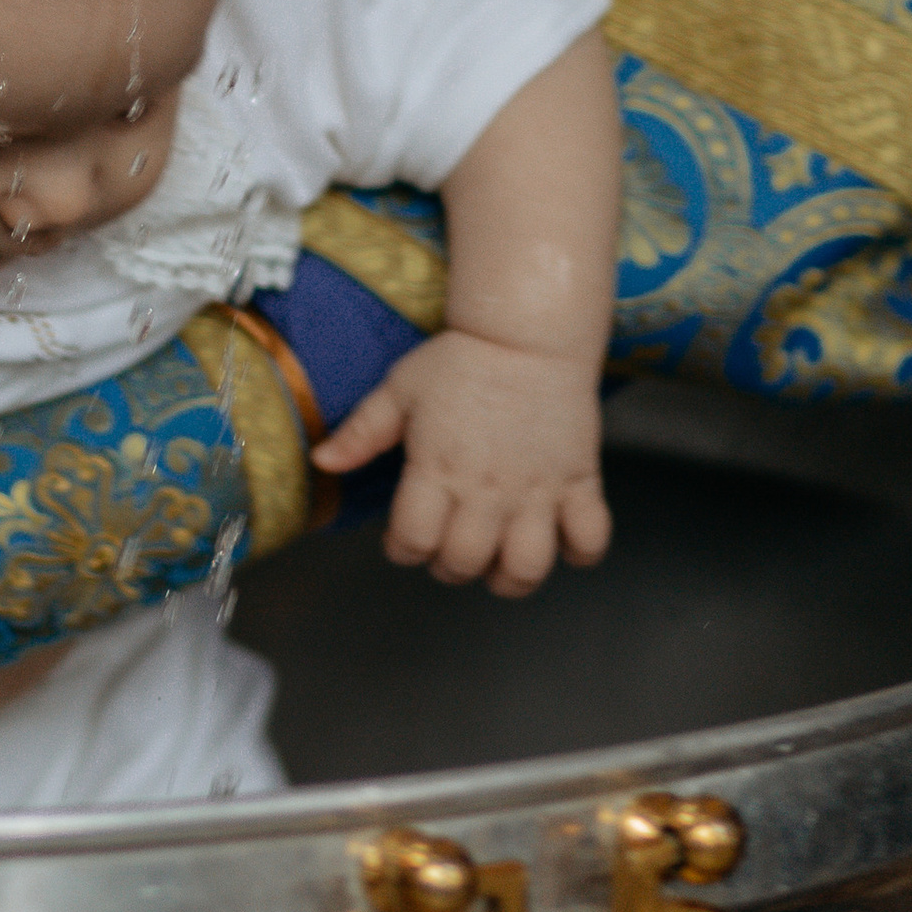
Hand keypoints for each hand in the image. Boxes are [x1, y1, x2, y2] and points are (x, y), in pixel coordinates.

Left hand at [314, 332, 611, 599]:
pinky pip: (589, 538)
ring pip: (526, 566)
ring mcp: (536, 488)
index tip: (404, 538)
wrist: (529, 334)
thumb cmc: (462, 359)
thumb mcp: (400, 390)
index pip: (413, 541)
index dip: (401, 549)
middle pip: (464, 562)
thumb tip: (322, 462)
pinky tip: (557, 540)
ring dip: (510, 578)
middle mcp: (486, 486)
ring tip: (500, 562)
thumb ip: (361, 432)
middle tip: (449, 548)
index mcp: (437, 467)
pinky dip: (579, 553)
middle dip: (449, 567)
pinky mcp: (578, 481)